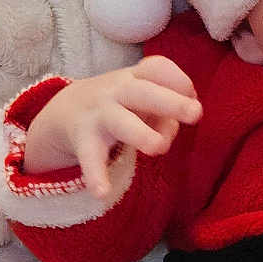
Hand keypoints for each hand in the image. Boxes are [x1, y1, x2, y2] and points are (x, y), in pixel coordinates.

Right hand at [22, 55, 201, 198]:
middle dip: (170, 102)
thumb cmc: (122, 104)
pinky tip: (102, 192)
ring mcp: (99, 115)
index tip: (192, 94)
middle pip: (143, 92)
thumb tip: (176, 125)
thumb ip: (166, 111)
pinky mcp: (84, 141)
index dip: (178, 80)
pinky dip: (95, 175)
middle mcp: (117, 92)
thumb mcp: (142, 98)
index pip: (157, 69)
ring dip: (140, 134)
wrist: (66, 108)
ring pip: (120, 122)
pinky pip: (90, 158)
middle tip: (196, 113)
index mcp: (135, 78)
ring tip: (158, 148)